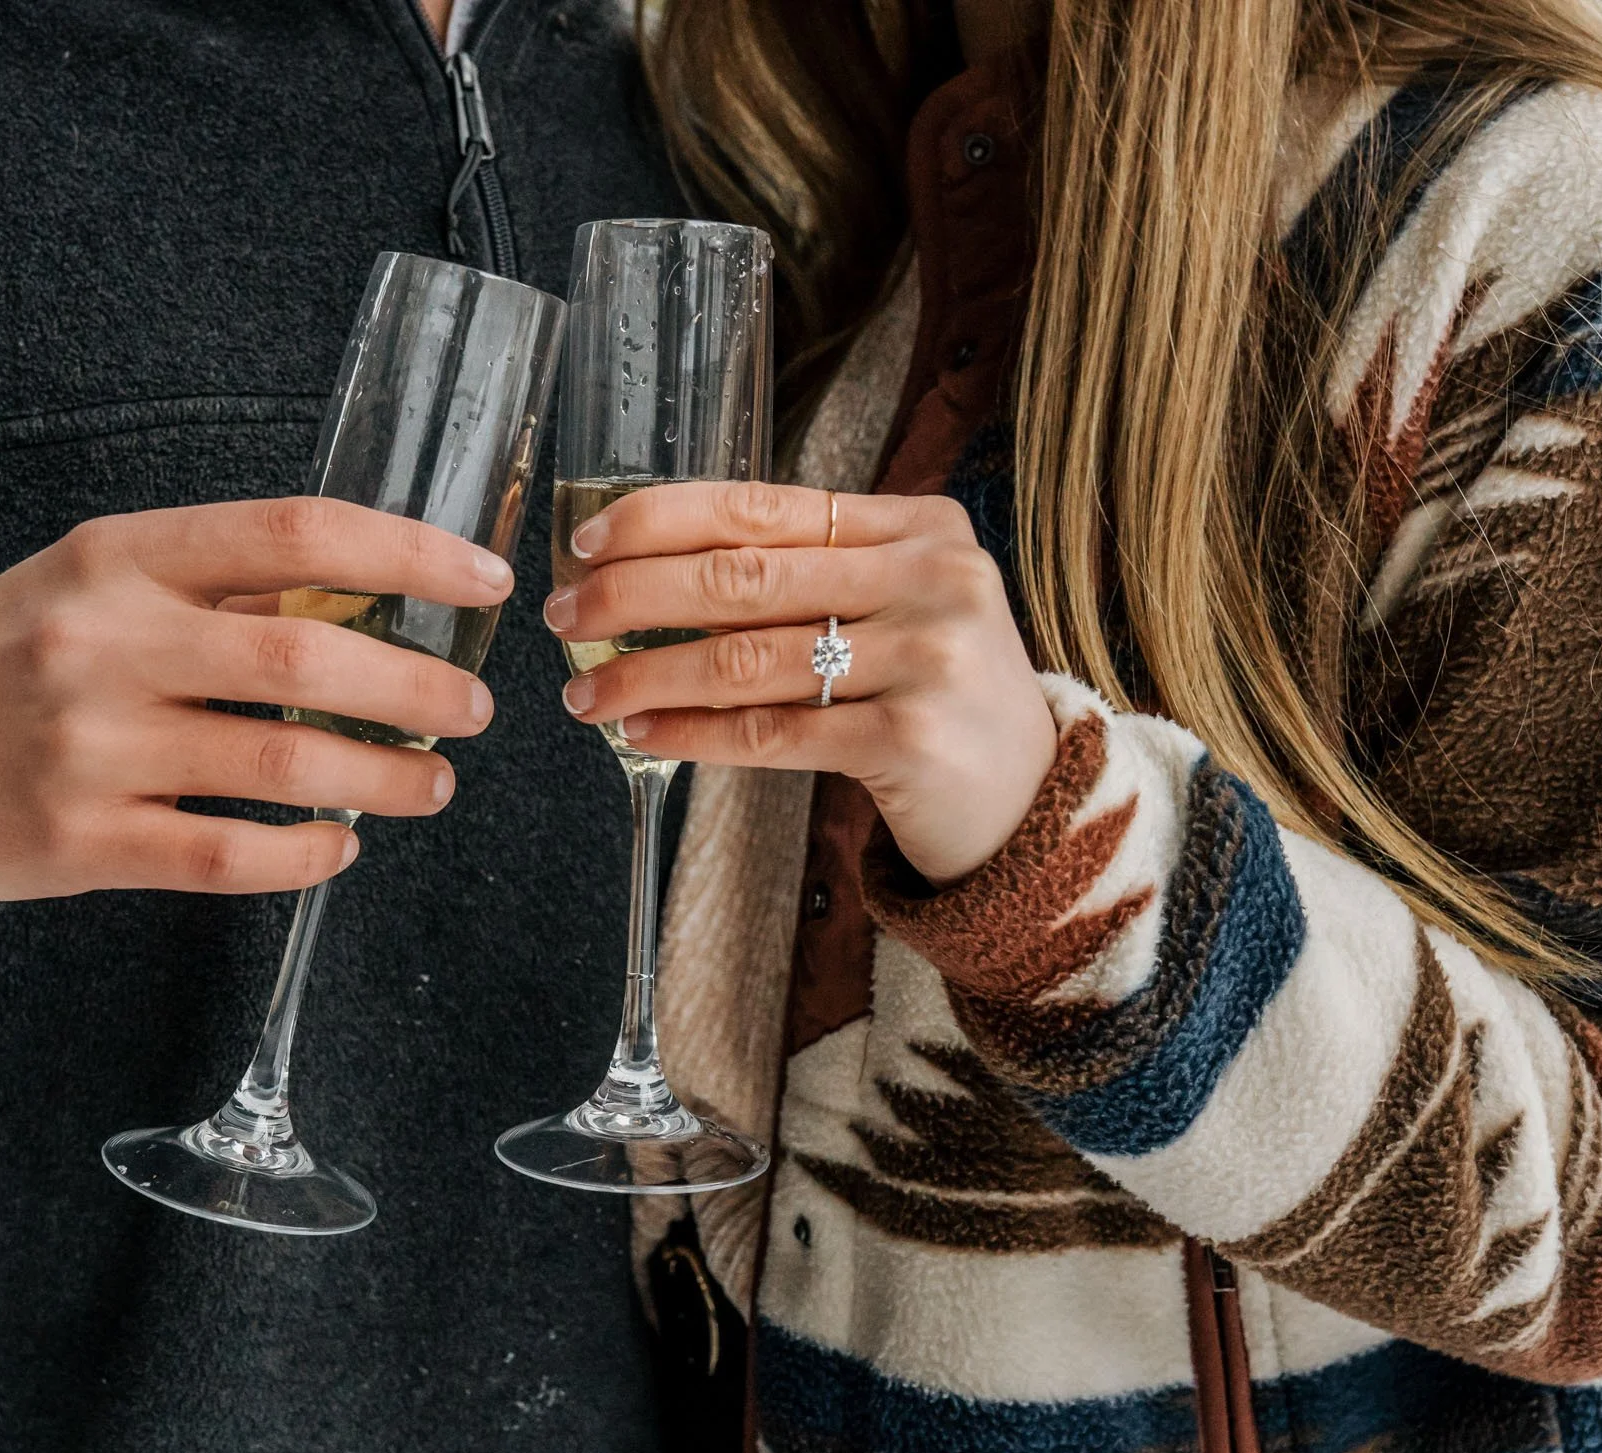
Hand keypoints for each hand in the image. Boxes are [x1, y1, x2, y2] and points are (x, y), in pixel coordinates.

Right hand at [0, 497, 510, 900]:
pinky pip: (227, 857)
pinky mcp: (80, 843)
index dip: (408, 556)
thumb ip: (221, 585)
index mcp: (123, 554)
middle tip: (473, 709)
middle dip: (417, 688)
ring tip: (433, 782)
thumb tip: (373, 601)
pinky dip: (305, 855)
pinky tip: (342, 846)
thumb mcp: (102, 579)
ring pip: (280, 766)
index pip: (295, 533)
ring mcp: (91, 747)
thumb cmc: (18, 653)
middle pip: (304, 659)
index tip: (483, 580)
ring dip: (383, 778)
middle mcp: (106, 641)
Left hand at [544, 481, 1054, 885]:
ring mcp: (926, 657)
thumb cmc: (940, 694)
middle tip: (567, 618)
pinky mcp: (911, 738)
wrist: (1034, 799)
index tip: (588, 544)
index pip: (761, 505)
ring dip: (646, 674)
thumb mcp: (899, 604)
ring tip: (587, 694)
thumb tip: (651, 568)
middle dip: (632, 595)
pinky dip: (693, 731)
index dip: (661, 520)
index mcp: (918, 524)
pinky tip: (642, 730)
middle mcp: (929, 578)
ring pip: (745, 659)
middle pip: (742, 577)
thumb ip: (810, 573)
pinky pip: (771, 732)